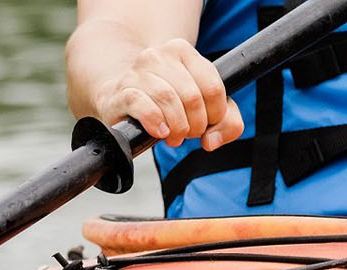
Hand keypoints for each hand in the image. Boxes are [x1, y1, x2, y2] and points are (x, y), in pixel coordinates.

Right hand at [91, 39, 243, 149]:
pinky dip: (155, 121)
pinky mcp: (121, 92)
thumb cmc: (166, 104)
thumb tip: (212, 141)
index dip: (215, 114)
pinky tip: (160, 131)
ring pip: (168, 99)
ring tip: (174, 137)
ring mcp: (138, 72)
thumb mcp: (203, 108)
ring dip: (177, 127)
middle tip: (188, 133)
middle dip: (195, 124)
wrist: (120, 99)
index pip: (213, 86)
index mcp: (183, 51)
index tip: (207, 124)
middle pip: (192, 96)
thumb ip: (226, 122)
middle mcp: (159, 56)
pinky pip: (142, 105)